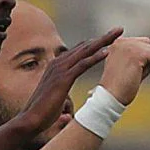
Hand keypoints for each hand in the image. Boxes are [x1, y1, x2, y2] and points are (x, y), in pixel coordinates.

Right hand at [8, 28, 120, 148]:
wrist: (30, 120)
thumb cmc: (42, 114)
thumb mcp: (55, 101)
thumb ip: (62, 101)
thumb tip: (67, 115)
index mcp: (57, 67)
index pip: (79, 51)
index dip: (95, 44)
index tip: (110, 39)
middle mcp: (58, 64)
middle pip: (85, 46)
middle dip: (103, 37)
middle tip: (119, 29)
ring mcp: (60, 70)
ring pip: (86, 51)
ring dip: (103, 41)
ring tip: (118, 34)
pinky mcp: (63, 79)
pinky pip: (83, 64)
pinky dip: (96, 57)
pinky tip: (108, 51)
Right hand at [97, 35, 149, 104]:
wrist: (108, 97)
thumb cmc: (115, 88)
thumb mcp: (123, 67)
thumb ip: (134, 58)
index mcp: (115, 44)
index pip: (137, 42)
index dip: (143, 54)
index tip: (147, 65)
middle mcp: (121, 42)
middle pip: (146, 44)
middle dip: (148, 57)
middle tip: (145, 72)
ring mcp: (129, 47)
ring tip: (144, 76)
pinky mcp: (138, 55)